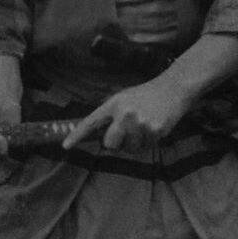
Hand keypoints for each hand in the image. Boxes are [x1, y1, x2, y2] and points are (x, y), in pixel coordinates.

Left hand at [62, 77, 188, 152]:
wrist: (172, 89)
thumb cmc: (145, 96)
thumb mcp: (123, 99)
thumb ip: (111, 115)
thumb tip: (98, 135)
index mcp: (114, 104)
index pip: (91, 122)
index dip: (77, 135)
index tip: (65, 146)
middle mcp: (125, 113)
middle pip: (110, 144)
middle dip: (116, 143)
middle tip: (126, 132)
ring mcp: (140, 123)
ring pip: (129, 149)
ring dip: (135, 142)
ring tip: (143, 125)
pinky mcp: (154, 131)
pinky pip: (145, 148)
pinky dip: (148, 142)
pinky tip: (153, 128)